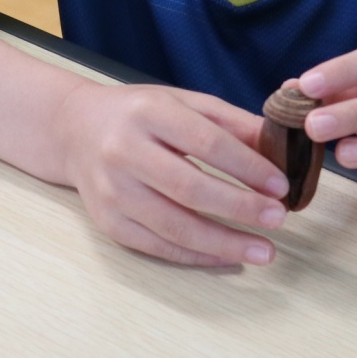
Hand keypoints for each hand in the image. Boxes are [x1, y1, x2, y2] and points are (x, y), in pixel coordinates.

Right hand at [54, 81, 289, 266]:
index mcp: (149, 113)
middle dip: (241, 207)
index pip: (207, 143)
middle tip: (279, 219)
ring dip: (224, 242)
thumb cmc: (140, 114)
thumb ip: (231, 123)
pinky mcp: (108, 222)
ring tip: (264, 250)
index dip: (248, 167)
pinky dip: (198, 255)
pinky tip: (227, 255)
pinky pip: (158, 246)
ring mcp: (113, 191)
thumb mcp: (183, 102)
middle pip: (191, 188)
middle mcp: (125, 151)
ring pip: (175, 226)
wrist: (75, 131)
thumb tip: (280, 149)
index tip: (281, 186)